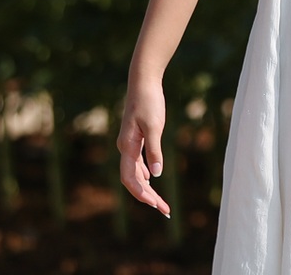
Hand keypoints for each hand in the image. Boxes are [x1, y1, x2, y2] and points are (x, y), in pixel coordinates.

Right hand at [116, 77, 172, 218]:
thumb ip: (154, 150)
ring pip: (135, 173)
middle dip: (147, 196)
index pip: (130, 178)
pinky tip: (152, 179)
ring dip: (147, 188)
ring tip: (160, 202)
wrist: (143, 81)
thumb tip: (156, 174)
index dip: (142, 194)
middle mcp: (125, 148)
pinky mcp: (136, 138)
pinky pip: (137, 163)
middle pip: (133, 180)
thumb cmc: (149, 101)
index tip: (156, 204)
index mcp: (127, 146)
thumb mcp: (154, 125)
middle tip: (165, 210)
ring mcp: (129, 144)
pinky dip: (145, 175)